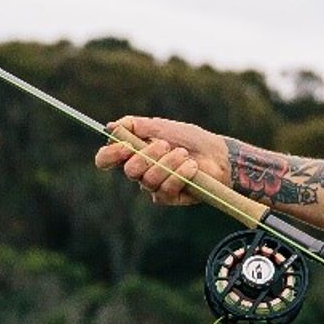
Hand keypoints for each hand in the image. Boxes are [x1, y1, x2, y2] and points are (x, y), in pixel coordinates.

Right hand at [93, 115, 229, 207]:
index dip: (110, 155)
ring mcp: (153, 186)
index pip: (107, 159)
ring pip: (149, 179)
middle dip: (148, 155)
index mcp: (133, 153)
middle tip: (166, 145)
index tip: (125, 146)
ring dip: (169, 163)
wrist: (217, 154)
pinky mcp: (168, 197)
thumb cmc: (189, 139)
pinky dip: (179, 174)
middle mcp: (140, 172)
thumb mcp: (162, 126)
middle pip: (129, 170)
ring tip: (184, 154)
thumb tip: (112, 127)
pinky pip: (165, 189)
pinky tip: (192, 167)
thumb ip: (137, 125)